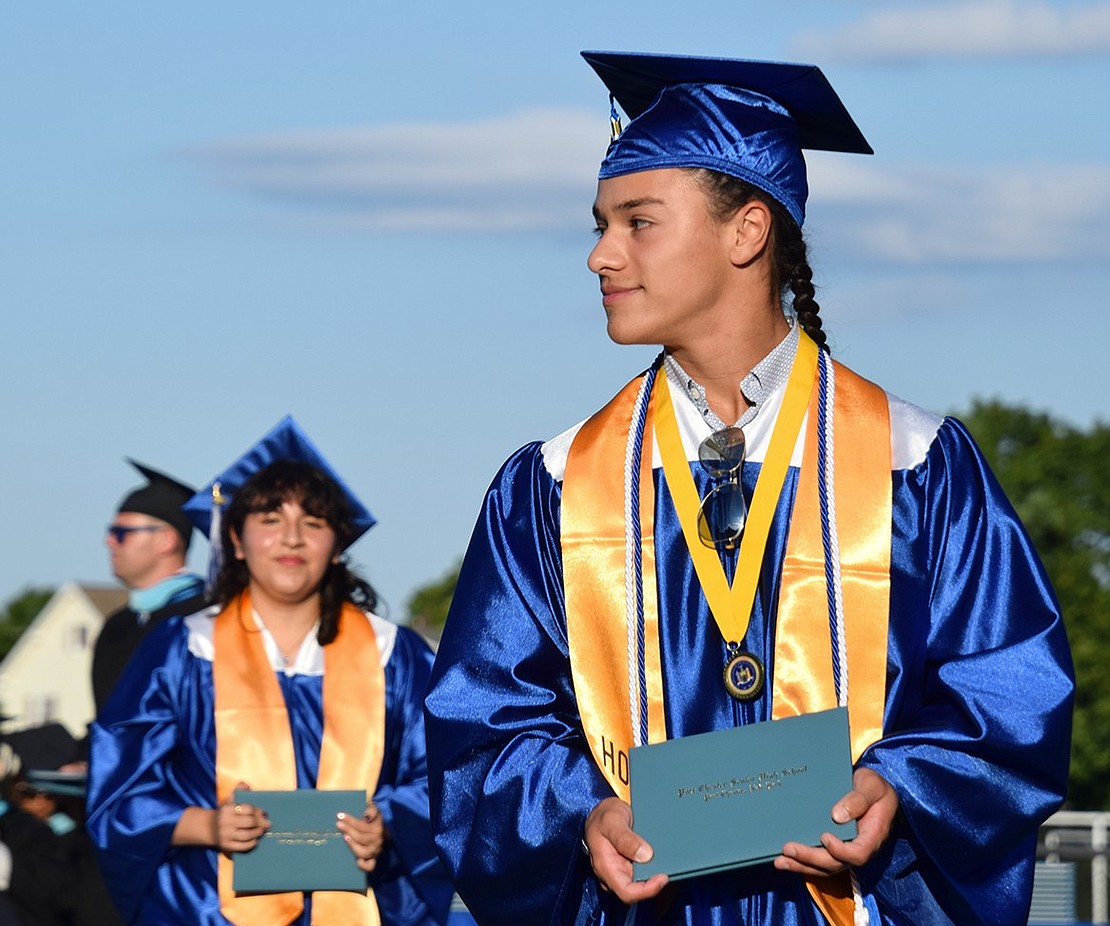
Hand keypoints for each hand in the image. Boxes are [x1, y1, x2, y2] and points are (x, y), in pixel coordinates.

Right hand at [217, 782, 269, 854]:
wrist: (209, 827)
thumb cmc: (226, 811)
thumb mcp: (230, 799)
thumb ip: (239, 790)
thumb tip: (246, 785)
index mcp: (227, 809)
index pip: (248, 809)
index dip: (259, 811)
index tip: (265, 813)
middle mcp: (225, 822)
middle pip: (249, 822)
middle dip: (261, 823)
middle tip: (268, 824)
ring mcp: (225, 835)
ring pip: (246, 835)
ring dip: (257, 833)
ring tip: (262, 831)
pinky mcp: (225, 846)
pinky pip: (241, 847)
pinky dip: (250, 844)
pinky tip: (255, 840)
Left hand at [337, 801, 386, 871]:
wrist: (388, 831)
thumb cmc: (377, 819)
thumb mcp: (376, 811)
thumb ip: (372, 811)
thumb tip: (367, 817)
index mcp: (378, 828)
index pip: (362, 825)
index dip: (350, 820)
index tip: (339, 815)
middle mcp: (378, 840)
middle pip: (361, 837)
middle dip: (349, 830)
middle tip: (338, 824)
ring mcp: (376, 851)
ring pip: (364, 852)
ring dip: (353, 845)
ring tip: (344, 837)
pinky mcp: (374, 860)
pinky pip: (370, 866)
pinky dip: (364, 865)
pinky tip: (357, 861)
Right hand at [582, 797, 667, 904]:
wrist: (603, 810)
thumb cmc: (604, 814)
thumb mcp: (612, 820)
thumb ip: (625, 838)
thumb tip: (645, 856)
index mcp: (605, 867)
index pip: (626, 892)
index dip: (646, 891)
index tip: (662, 878)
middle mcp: (613, 873)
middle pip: (636, 890)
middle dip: (654, 883)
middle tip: (670, 867)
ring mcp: (622, 870)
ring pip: (641, 882)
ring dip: (655, 875)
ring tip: (669, 861)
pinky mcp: (629, 865)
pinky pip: (642, 872)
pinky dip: (654, 867)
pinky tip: (663, 858)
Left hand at [774, 767, 897, 877]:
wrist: (873, 789)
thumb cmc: (875, 786)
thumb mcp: (872, 786)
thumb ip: (859, 799)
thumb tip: (837, 816)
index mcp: (872, 836)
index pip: (858, 853)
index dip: (840, 851)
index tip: (824, 837)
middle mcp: (858, 848)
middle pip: (835, 863)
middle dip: (810, 858)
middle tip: (788, 849)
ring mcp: (845, 849)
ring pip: (824, 866)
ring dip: (801, 865)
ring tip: (780, 861)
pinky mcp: (834, 847)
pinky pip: (819, 860)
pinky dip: (802, 861)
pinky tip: (784, 859)